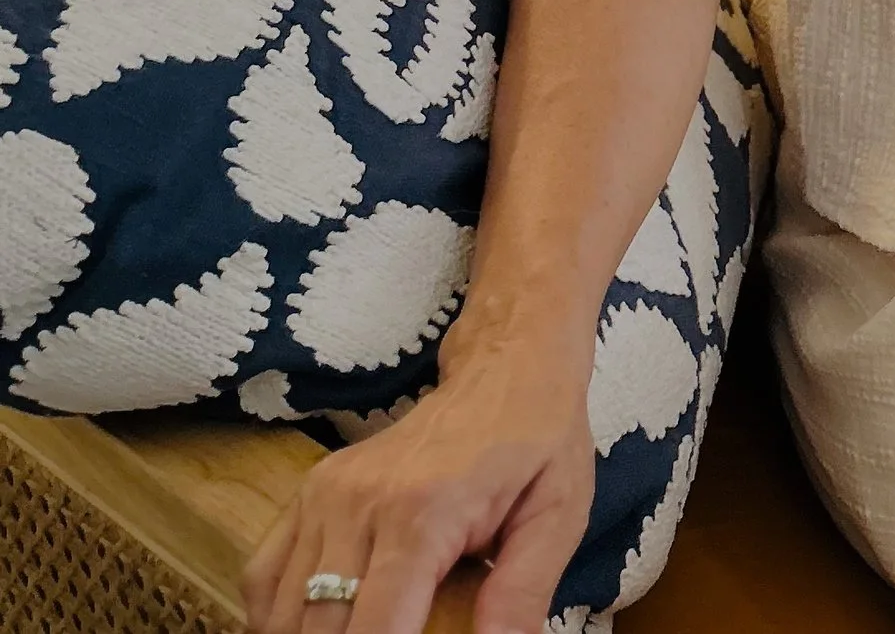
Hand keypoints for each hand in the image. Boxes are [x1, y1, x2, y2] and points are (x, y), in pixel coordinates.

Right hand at [240, 347, 593, 633]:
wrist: (506, 361)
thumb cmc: (539, 437)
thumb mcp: (557, 511)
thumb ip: (522, 592)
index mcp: (424, 514)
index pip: (372, 632)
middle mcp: (360, 504)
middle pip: (320, 630)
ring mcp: (326, 494)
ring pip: (284, 613)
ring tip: (368, 629)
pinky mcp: (311, 488)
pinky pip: (263, 576)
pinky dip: (278, 616)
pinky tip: (317, 624)